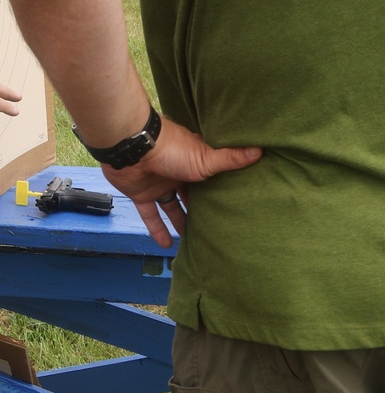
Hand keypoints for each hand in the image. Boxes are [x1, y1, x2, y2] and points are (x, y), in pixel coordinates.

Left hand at [102, 116, 261, 249]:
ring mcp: (158, 184)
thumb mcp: (206, 157)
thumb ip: (231, 158)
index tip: (233, 204)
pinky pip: (150, 215)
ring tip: (194, 241)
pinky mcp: (141, 194)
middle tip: (214, 228)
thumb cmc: (171, 149)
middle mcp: (177, 173)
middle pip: (191, 195)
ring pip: (171, 207)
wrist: (132, 148)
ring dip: (180, 222)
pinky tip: (167, 245)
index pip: (210, 177)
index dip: (220, 190)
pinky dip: (157, 229)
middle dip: (200, 209)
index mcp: (193, 161)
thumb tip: (260, 149)